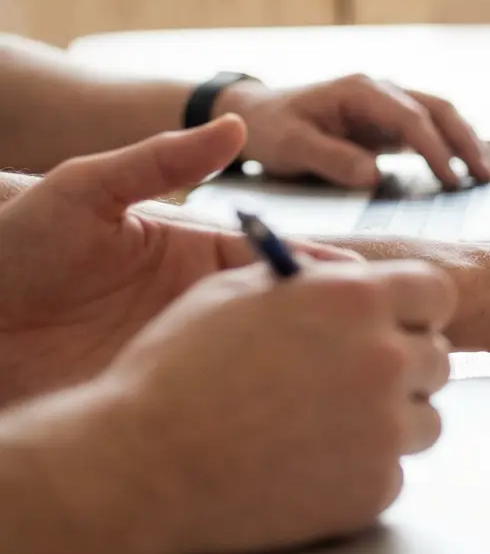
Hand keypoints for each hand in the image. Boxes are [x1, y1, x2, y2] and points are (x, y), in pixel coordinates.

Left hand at [0, 116, 352, 405]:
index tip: (375, 289)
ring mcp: (181, 359)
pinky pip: (216, 414)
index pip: (283, 264)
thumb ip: (160, 158)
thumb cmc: (11, 246)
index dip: (331, 276)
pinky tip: (285, 427)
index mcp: (197, 257)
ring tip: (352, 387)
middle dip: (338, 332)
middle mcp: (199, 311)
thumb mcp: (84, 190)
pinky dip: (255, 422)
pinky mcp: (153, 403)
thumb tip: (236, 125)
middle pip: (288, 322)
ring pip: (264, 372)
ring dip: (306, 377)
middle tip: (388, 343)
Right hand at [98, 259, 454, 553]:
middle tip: (347, 385)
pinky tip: (305, 470)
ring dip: (389, 424)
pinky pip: (393, 474)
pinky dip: (359, 475)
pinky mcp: (374, 488)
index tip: (395, 327)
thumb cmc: (173, 374)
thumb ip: (308, 280)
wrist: (136, 467)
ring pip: (426, 420)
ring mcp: (384, 428)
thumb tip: (349, 275)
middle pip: (436, 359)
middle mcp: (383, 358)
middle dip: (401, 369)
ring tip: (321, 429)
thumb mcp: (234, 293)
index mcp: (355, 300)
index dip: (414, 311)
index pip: (435, 294)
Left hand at [215, 74, 489, 189]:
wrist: (257, 115)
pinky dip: (455, 145)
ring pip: (441, 117)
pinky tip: (472, 165)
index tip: (450, 179)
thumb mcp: (290, 146)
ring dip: (468, 142)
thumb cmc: (271, 129)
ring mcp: (388, 105)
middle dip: (466, 142)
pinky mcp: (389, 123)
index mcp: (361, 91)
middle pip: (438, 110)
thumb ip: (331, 158)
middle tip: (487, 176)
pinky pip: (431, 129)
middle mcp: (382, 91)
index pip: (410, 118)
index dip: (434, 149)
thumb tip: (374, 176)